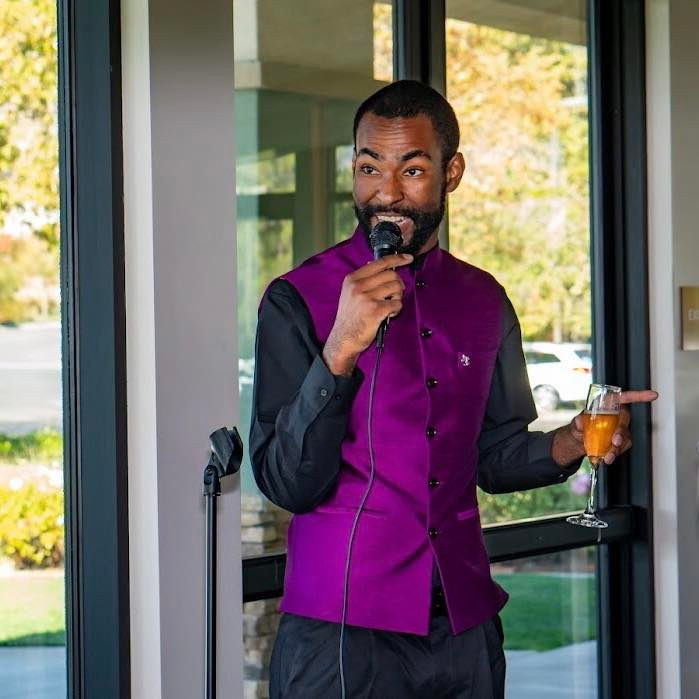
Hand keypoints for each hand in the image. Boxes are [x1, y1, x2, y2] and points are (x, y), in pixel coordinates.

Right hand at [322, 253, 412, 375]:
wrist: (343, 339)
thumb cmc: (349, 317)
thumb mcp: (349, 293)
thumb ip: (362, 280)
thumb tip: (374, 264)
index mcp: (352, 279)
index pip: (379, 263)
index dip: (397, 259)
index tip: (408, 258)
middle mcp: (358, 286)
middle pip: (391, 274)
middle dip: (397, 284)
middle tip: (394, 294)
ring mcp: (367, 298)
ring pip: (396, 288)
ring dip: (397, 297)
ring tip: (389, 305)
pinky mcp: (376, 310)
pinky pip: (397, 303)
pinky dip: (396, 309)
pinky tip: (388, 314)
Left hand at [552, 389, 658, 466]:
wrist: (580, 442)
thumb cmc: (580, 427)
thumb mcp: (575, 424)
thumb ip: (577, 422)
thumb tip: (579, 420)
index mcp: (606, 405)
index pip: (624, 398)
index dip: (639, 396)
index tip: (652, 395)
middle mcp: (616, 416)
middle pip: (625, 420)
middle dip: (621, 432)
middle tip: (615, 442)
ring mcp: (619, 429)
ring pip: (625, 437)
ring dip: (617, 448)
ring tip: (607, 456)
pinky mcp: (621, 441)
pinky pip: (622, 447)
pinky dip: (615, 453)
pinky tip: (607, 457)